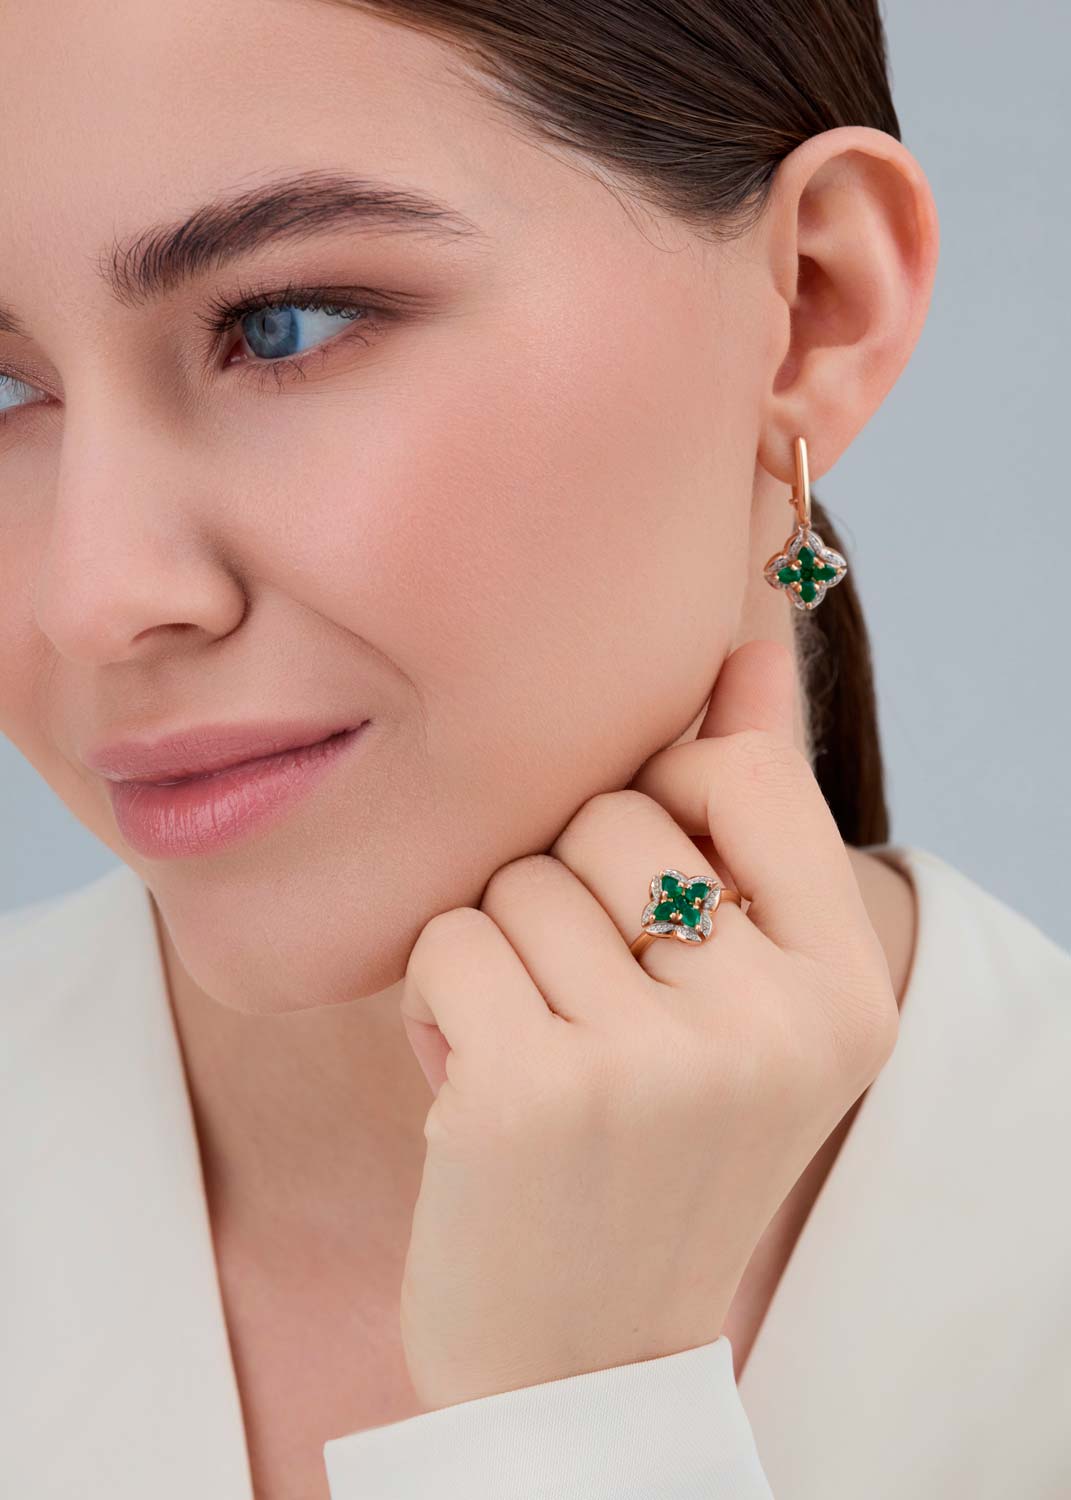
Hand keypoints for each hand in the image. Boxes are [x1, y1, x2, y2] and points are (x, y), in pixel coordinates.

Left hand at [398, 638, 898, 1411]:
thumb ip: (756, 819)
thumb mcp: (746, 995)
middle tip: (583, 1000)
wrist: (579, 1351)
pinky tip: (470, 1078)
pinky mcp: (531, 1094)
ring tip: (532, 1046)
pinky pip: (446, 936)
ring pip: (517, 875)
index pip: (743, 771)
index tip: (642, 875)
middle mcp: (771, 1025)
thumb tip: (745, 641)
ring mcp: (654, 1064)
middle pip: (610, 816)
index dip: (664, 792)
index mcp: (847, 992)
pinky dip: (436, 996)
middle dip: (567, 890)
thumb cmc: (658, 1144)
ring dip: (499, 950)